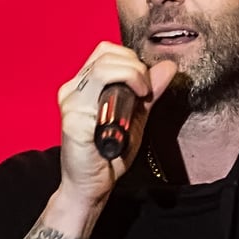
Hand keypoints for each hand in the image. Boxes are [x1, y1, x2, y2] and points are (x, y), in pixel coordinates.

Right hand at [56, 42, 175, 208]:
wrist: (91, 186)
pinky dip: (125, 84)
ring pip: (105, 65)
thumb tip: (167, 66)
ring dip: (133, 73)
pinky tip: (134, 103)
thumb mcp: (136, 118)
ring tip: (142, 95)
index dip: (130, 59)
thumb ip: (149, 92)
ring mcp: (71, 101)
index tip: (146, 82)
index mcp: (83, 87)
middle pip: (106, 53)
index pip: (106, 52)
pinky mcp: (74, 116)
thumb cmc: (108, 156)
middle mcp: (73, 89)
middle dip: (135, 65)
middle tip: (147, 90)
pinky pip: (100, 85)